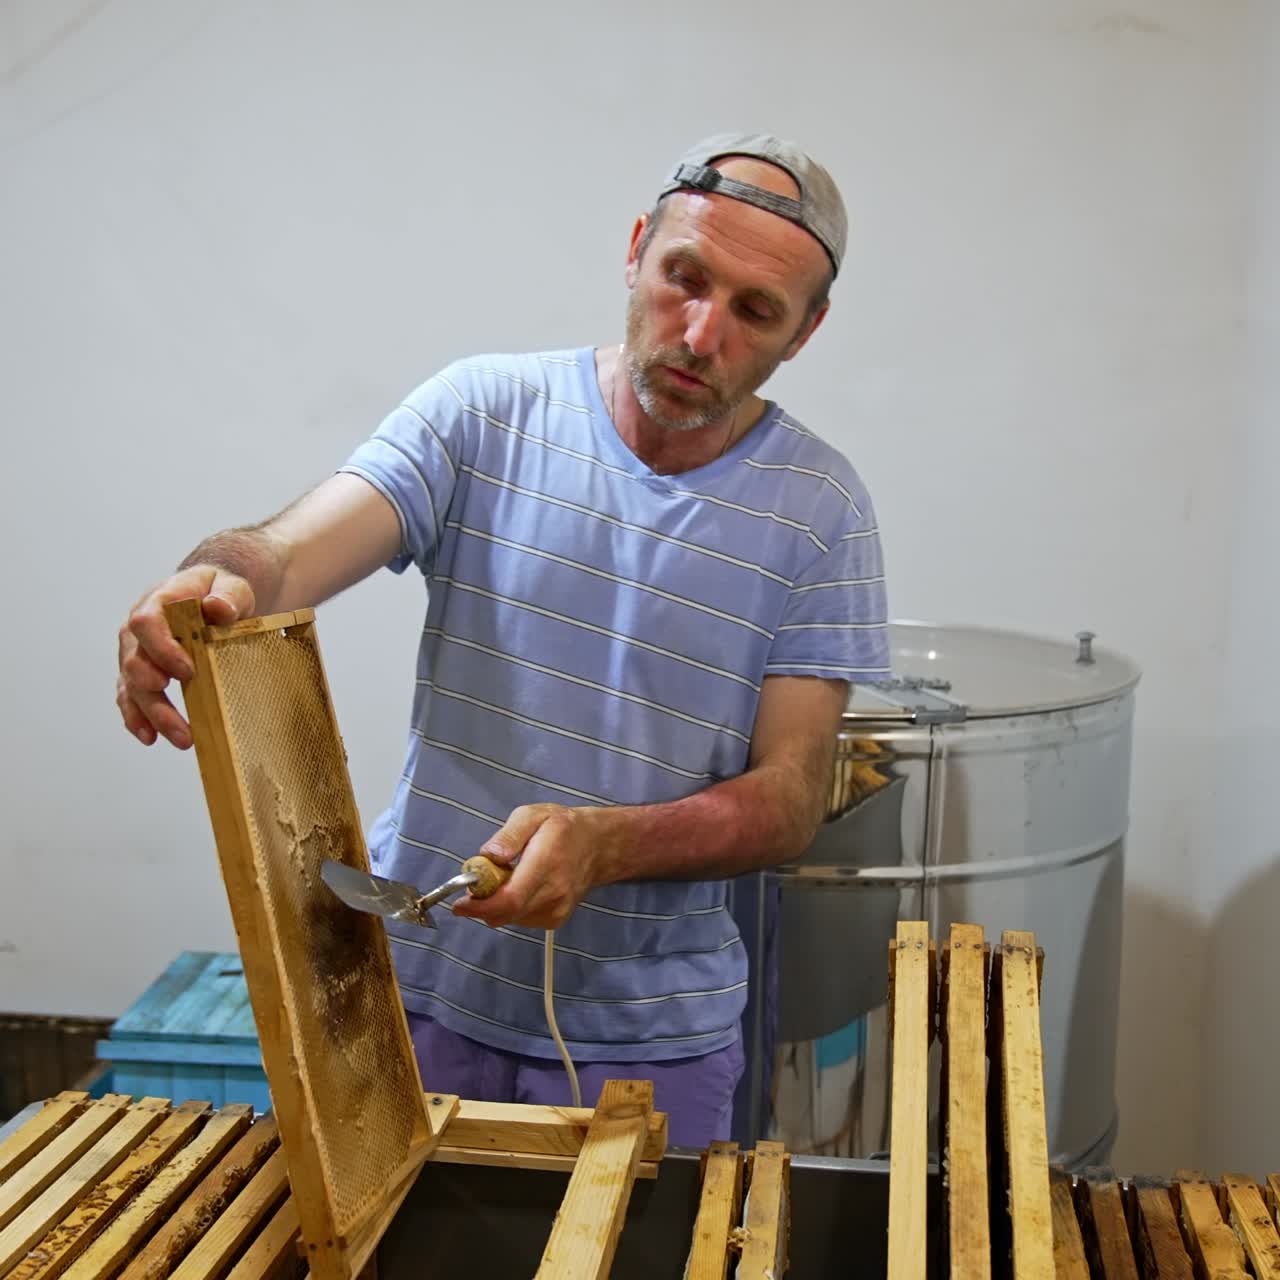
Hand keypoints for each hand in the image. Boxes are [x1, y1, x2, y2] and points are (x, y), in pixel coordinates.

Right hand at [116, 566, 254, 748]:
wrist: (213, 594)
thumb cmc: (220, 590)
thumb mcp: (232, 585)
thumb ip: (227, 595)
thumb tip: (217, 608)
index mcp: (158, 602)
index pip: (146, 623)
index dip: (162, 649)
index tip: (187, 671)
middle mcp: (138, 630)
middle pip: (134, 664)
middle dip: (155, 696)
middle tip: (181, 722)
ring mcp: (136, 653)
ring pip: (131, 687)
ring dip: (152, 715)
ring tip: (181, 739)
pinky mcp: (140, 673)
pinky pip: (130, 698)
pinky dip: (138, 719)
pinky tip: (151, 737)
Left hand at [452, 804, 605, 929]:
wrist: (598, 847)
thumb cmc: (562, 827)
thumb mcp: (533, 815)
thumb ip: (509, 835)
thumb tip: (488, 857)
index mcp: (547, 863)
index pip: (511, 897)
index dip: (481, 906)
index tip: (458, 903)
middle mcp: (554, 893)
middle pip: (506, 912)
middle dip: (481, 903)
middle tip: (476, 883)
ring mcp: (557, 911)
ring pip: (510, 918)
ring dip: (495, 904)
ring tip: (504, 879)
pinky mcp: (556, 921)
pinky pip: (520, 919)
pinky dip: (509, 908)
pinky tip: (518, 888)